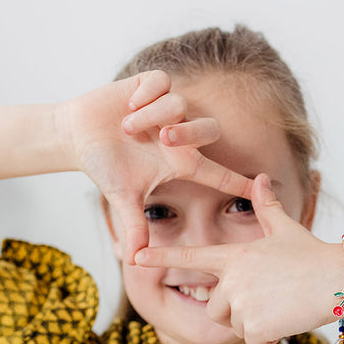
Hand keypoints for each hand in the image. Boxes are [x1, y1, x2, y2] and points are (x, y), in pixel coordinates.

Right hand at [59, 70, 252, 262]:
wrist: (79, 135)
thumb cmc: (106, 166)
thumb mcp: (122, 198)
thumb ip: (134, 227)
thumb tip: (134, 261)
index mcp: (180, 162)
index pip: (218, 175)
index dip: (240, 182)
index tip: (264, 188)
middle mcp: (180, 135)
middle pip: (209, 129)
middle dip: (189, 132)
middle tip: (162, 139)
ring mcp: (167, 110)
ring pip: (180, 105)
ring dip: (153, 116)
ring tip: (127, 128)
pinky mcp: (151, 85)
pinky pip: (162, 83)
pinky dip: (145, 95)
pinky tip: (128, 106)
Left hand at [135, 174, 341, 343]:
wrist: (338, 280)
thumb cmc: (313, 254)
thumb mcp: (287, 230)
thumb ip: (267, 207)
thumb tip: (260, 177)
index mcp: (235, 256)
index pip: (190, 257)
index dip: (161, 257)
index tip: (134, 257)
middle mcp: (232, 279)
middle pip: (214, 306)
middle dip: (235, 310)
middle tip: (265, 300)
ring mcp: (243, 304)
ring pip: (232, 325)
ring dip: (252, 325)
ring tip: (278, 308)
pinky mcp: (256, 327)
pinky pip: (251, 342)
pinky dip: (267, 339)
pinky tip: (285, 322)